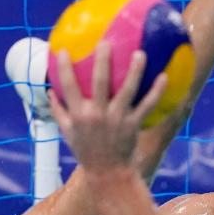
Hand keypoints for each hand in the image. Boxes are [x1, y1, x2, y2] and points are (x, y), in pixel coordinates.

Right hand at [48, 43, 168, 173]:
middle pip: (100, 82)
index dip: (64, 68)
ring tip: (140, 53)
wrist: (107, 173)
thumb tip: (50, 91)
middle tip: (106, 41)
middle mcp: (97, 114)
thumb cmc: (86, 151)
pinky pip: (147, 105)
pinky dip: (156, 91)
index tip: (63, 50)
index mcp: (79, 115)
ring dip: (134, 71)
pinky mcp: (133, 125)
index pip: (68, 87)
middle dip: (102, 60)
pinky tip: (164, 76)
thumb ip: (58, 111)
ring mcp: (117, 119)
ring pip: (127, 90)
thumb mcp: (67, 133)